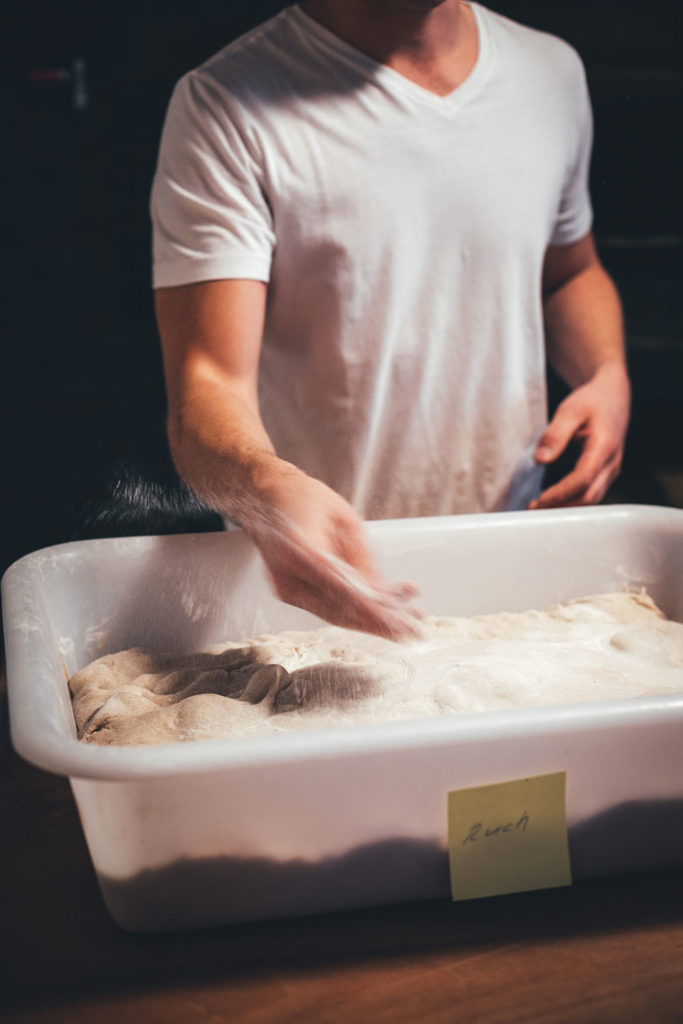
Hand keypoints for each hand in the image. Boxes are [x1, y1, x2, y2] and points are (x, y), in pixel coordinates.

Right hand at [246, 465, 422, 640]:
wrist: (264, 497)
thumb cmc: (302, 498)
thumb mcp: (344, 519)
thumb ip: (363, 560)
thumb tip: (386, 594)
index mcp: (298, 549)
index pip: (341, 589)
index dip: (375, 609)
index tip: (403, 620)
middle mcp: (286, 575)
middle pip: (339, 610)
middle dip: (381, 622)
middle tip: (415, 629)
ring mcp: (285, 587)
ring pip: (336, 615)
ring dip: (373, 622)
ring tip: (408, 624)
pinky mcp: (290, 593)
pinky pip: (328, 608)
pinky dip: (356, 613)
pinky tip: (383, 613)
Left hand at [530, 366, 629, 508]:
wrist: (613, 396)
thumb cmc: (591, 401)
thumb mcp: (570, 409)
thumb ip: (555, 434)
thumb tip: (541, 460)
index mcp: (604, 446)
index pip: (583, 479)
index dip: (561, 493)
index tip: (539, 501)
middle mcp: (612, 463)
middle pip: (589, 496)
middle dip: (561, 507)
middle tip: (532, 510)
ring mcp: (611, 470)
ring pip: (591, 499)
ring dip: (566, 507)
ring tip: (538, 508)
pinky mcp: (605, 473)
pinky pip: (591, 493)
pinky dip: (572, 500)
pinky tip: (551, 501)